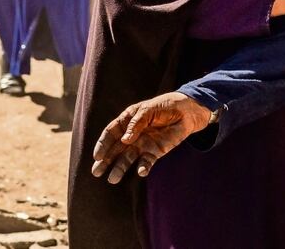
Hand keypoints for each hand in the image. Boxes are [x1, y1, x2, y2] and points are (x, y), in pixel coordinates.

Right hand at [91, 92, 210, 183]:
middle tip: (96, 172)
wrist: (188, 111)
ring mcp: (143, 144)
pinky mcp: (155, 151)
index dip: (103, 144)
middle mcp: (132, 135)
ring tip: (113, 179)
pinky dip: (143, 168)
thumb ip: (136, 123)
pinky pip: (146, 162)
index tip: (97, 156)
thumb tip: (124, 140)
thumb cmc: (166, 105)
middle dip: (105, 160)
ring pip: (128, 158)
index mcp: (128, 121)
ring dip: (120, 168)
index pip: (111, 133)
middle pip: (115, 149)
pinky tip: (141, 172)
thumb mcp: (149, 109)